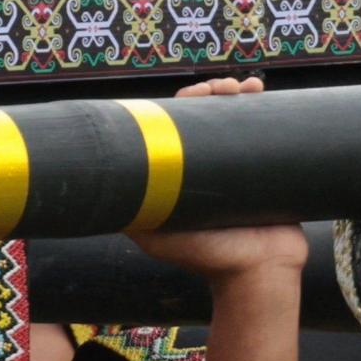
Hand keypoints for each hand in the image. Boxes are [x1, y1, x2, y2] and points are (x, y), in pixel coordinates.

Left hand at [128, 79, 309, 279]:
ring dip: (237, 92)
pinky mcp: (267, 169)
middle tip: (223, 88)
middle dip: (215, 92)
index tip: (197, 93)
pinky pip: (266, 130)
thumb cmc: (207, 258)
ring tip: (246, 87)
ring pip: (236, 116)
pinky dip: (262, 103)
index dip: (186, 103)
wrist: (257, 273)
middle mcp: (211, 165)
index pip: (179, 125)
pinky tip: (259, 88)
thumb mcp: (157, 237)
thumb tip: (93, 189)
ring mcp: (241, 165)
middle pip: (209, 114)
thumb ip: (131, 216)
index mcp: (184, 172)